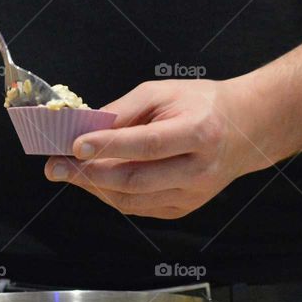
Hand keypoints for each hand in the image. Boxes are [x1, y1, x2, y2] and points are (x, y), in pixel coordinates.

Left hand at [44, 79, 268, 218]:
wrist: (246, 130)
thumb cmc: (200, 104)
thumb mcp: (163, 92)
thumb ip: (124, 110)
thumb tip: (84, 128)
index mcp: (199, 132)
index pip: (148, 143)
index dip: (109, 146)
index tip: (74, 145)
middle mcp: (199, 169)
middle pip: (135, 179)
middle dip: (89, 174)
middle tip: (55, 166)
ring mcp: (192, 195)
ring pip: (132, 199)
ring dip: (94, 187)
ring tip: (68, 172)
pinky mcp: (183, 209)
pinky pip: (138, 207)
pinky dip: (110, 195)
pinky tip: (93, 180)